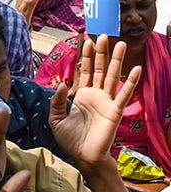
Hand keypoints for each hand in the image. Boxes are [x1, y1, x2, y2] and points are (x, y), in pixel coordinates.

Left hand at [49, 34, 140, 169]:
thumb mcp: (55, 119)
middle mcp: (95, 95)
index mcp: (81, 96)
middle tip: (103, 35)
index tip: (86, 40)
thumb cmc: (71, 140)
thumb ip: (56, 101)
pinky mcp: (115, 110)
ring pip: (112, 76)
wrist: (83, 156)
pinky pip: (124, 94)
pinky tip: (136, 69)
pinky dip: (130, 81)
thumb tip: (62, 84)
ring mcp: (106, 101)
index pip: (85, 72)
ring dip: (117, 60)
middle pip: (100, 69)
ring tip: (121, 44)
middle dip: (101, 52)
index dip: (86, 57)